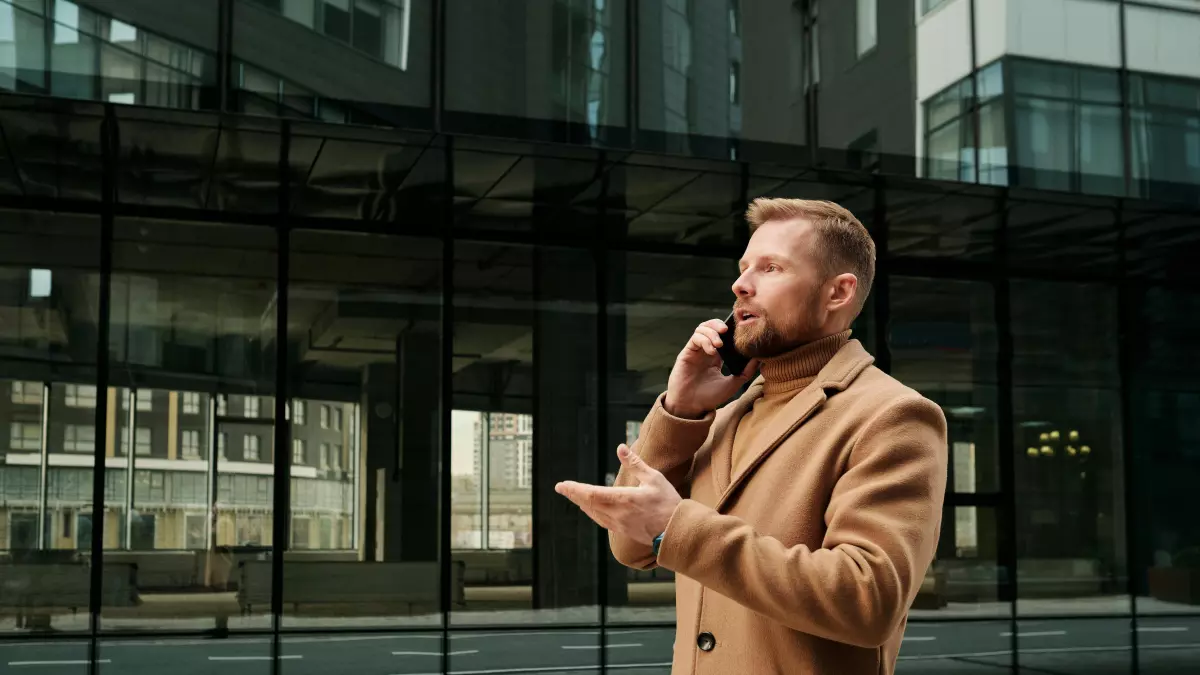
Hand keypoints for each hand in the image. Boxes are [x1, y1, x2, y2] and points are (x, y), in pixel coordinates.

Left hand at [555, 445, 680, 545]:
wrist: (678, 531)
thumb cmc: (668, 503)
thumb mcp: (654, 478)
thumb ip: (635, 463)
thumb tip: (620, 447)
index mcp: (624, 499)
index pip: (591, 494)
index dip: (574, 489)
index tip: (562, 485)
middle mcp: (618, 514)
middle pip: (588, 504)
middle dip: (573, 495)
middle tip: (562, 488)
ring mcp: (620, 525)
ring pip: (594, 513)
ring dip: (582, 504)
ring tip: (574, 496)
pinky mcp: (624, 531)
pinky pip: (602, 520)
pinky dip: (592, 512)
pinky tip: (591, 509)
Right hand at [664, 318, 758, 418]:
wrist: (691, 407)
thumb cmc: (709, 397)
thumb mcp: (732, 384)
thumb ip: (746, 372)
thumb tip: (760, 359)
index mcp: (716, 356)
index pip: (723, 335)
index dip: (730, 329)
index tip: (739, 332)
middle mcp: (705, 350)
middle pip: (711, 326)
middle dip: (719, 324)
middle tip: (727, 331)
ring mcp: (696, 351)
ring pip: (702, 329)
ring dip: (712, 332)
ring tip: (720, 344)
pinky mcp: (687, 353)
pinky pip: (695, 338)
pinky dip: (705, 341)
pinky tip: (712, 351)